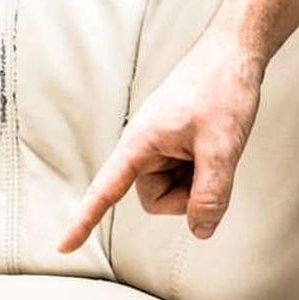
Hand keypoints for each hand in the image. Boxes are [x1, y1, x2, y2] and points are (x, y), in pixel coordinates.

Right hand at [57, 30, 265, 252]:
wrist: (234, 53)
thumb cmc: (220, 88)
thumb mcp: (221, 146)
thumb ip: (210, 194)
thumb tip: (201, 229)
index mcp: (139, 144)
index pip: (104, 191)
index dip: (84, 221)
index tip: (64, 246)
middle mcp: (143, 148)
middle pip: (154, 199)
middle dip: (186, 195)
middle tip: (211, 163)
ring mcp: (159, 148)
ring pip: (172, 191)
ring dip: (197, 181)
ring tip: (213, 147)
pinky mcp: (174, 147)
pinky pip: (183, 177)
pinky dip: (202, 172)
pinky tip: (214, 146)